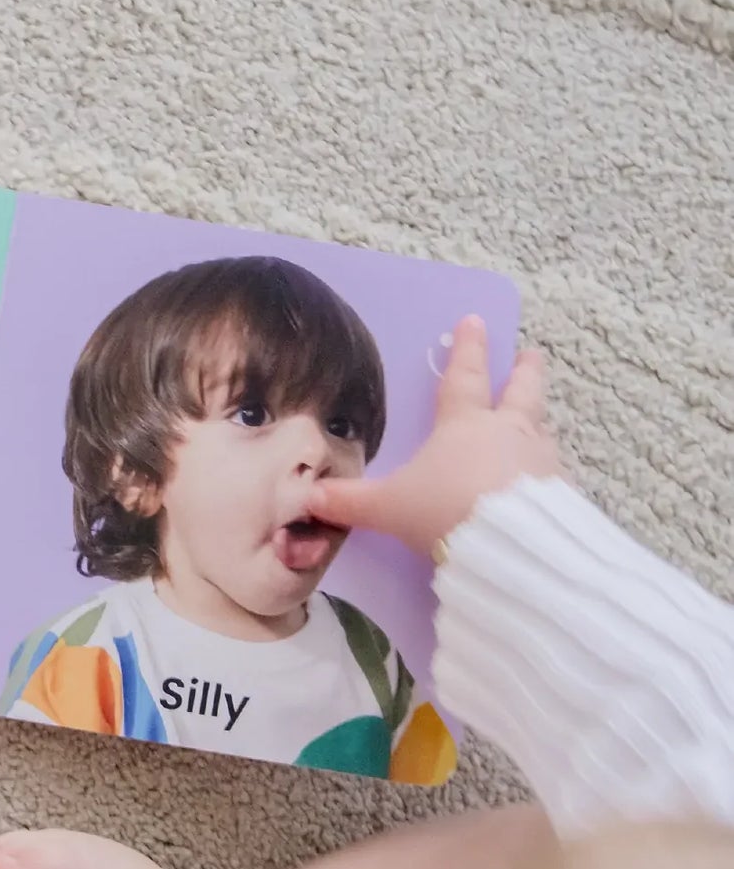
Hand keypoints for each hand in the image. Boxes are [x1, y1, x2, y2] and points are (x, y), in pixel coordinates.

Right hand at [309, 315, 562, 556]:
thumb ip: (350, 501)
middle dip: (523, 372)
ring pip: (542, 430)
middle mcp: (507, 434)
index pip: (463, 378)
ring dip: (540, 420)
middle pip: (520, 392)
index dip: (467, 349)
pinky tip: (546, 480)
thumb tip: (309, 498)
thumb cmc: (443, 510)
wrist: (508, 548)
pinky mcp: (559, 496)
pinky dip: (547, 470)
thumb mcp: (388, 507)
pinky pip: (553, 473)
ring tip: (541, 418)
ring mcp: (539, 463)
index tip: (474, 321)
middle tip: (532, 352)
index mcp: (464, 425)